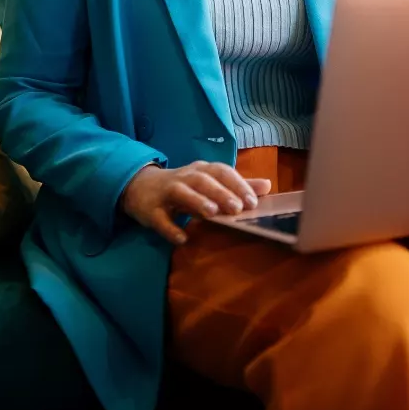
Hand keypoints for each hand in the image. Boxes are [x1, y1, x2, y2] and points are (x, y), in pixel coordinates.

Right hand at [120, 161, 270, 244]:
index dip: (237, 184)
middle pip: (203, 180)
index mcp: (202, 170)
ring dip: (197, 201)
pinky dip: (169, 228)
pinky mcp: (151, 209)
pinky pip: (160, 218)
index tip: (252, 202)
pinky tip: (181, 238)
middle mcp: (185, 177)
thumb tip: (267, 186)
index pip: (221, 172)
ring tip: (212, 214)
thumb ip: (237, 186)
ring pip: (181, 192)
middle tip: (237, 208)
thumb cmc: (184, 187)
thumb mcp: (210, 183)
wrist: (141, 188)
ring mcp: (166, 191)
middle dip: (221, 193)